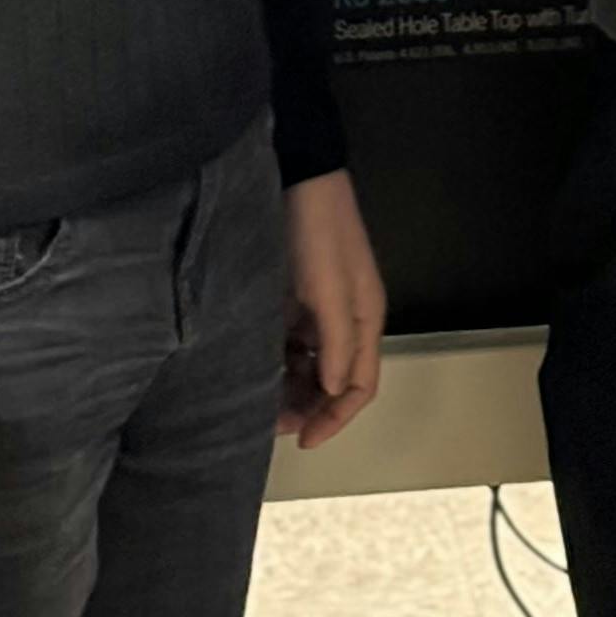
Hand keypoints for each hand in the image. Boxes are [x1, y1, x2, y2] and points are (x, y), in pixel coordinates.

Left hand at [279, 168, 388, 445]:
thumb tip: (333, 390)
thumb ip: (336, 341)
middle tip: (269, 422)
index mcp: (364, 319)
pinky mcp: (293, 296)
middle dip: (306, 406)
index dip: (334, 418)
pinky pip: (286, 342)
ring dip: (288, 386)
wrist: (296, 176)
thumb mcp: (328, 288)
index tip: (302, 440)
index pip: (358, 385)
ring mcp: (318, 308)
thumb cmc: (317, 231)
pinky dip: (274, 360)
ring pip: (307, 365)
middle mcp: (345, 319)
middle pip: (331, 380)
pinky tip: (251, 368)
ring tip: (256, 400)